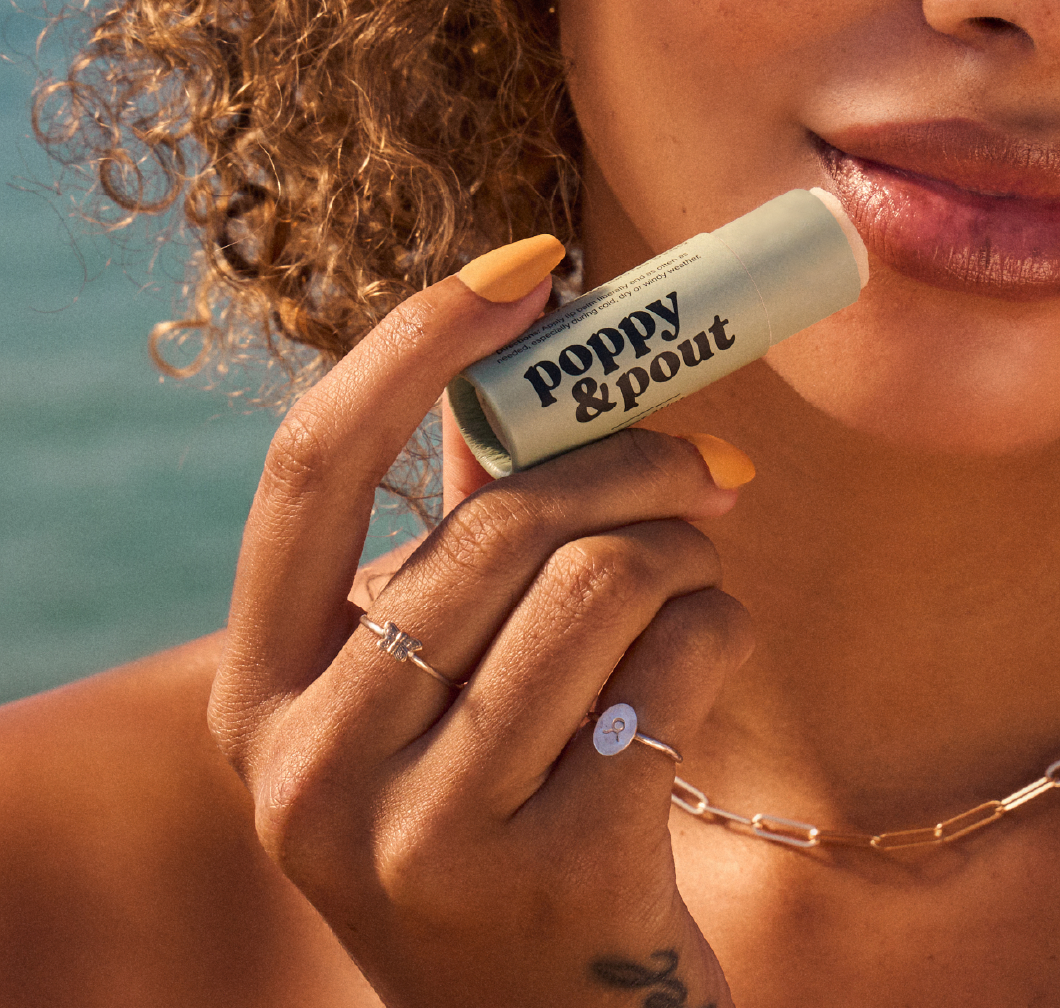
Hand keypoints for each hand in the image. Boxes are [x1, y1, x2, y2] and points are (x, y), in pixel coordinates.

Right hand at [207, 238, 750, 1007]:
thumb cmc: (504, 802)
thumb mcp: (442, 680)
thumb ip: (467, 522)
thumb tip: (535, 345)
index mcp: (263, 692)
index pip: (312, 471)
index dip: (414, 344)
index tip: (523, 263)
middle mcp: (310, 767)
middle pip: (503, 515)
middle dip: (637, 462)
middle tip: (709, 461)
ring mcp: (418, 834)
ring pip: (603, 575)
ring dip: (687, 550)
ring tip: (695, 579)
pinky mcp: (542, 874)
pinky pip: (677, 658)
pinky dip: (718, 630)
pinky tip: (698, 673)